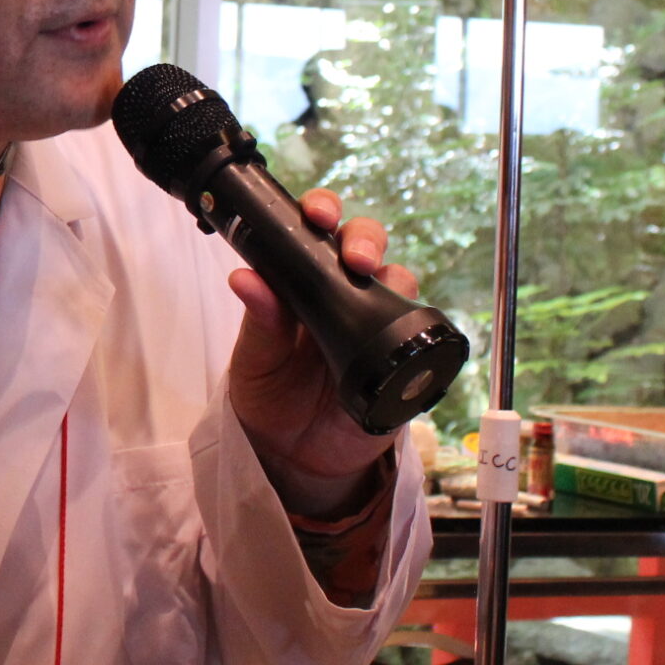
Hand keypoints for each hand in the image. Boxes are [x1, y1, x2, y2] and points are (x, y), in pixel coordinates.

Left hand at [225, 189, 417, 517]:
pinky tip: (404, 333)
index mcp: (303, 280)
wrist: (292, 454)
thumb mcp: (255, 358)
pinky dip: (418, 327)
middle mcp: (344, 292)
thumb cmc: (270, 391)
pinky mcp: (402, 359)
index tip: (317, 214)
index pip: (317, 230)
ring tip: (373, 284)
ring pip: (399, 279)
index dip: (322, 210)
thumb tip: (244, 277)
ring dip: (393, 274)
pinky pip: (420, 335)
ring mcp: (376, 322)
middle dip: (365, 238)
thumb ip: (259, 320)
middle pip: (367, 244)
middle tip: (354, 258)